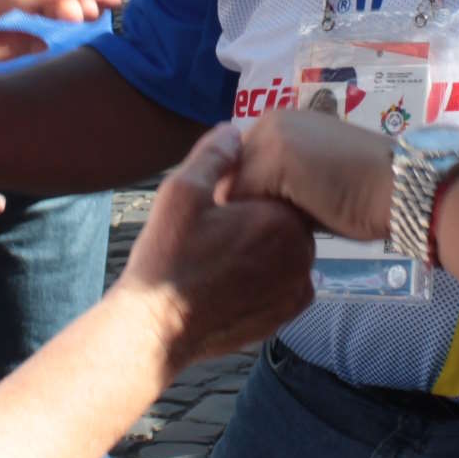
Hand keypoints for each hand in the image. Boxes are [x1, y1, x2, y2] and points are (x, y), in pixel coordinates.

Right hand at [117, 125, 313, 374]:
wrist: (158, 327)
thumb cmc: (168, 258)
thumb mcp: (181, 192)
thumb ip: (214, 155)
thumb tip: (234, 130)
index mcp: (281, 218)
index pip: (278, 188)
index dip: (246, 193)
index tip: (219, 205)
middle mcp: (300, 253)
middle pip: (284, 220)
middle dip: (257, 220)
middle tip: (215, 232)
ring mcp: (295, 288)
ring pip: (286, 252)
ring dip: (263, 249)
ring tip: (219, 258)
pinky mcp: (285, 315)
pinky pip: (286, 284)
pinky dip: (267, 278)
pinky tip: (233, 279)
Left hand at [232, 109, 398, 247]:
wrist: (401, 188)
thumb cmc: (366, 194)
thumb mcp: (314, 180)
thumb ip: (283, 183)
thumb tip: (250, 208)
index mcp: (283, 123)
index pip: (240, 163)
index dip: (248, 196)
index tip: (260, 221)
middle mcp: (272, 121)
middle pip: (230, 174)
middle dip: (242, 205)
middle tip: (261, 232)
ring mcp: (272, 136)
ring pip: (233, 188)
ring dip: (247, 214)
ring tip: (269, 235)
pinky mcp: (276, 159)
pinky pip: (243, 199)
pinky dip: (254, 222)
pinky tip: (276, 234)